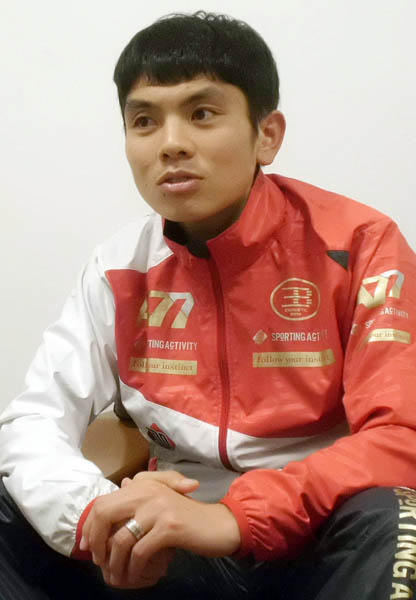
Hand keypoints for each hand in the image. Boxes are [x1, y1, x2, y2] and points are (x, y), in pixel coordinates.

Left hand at [81, 470, 240, 587]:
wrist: (219, 525)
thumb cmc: (188, 516)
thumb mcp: (163, 501)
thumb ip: (142, 492)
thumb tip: (123, 483)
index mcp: (144, 484)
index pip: (103, 502)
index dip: (90, 525)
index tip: (88, 546)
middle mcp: (148, 491)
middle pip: (104, 514)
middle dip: (96, 541)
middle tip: (98, 561)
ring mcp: (159, 508)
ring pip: (120, 539)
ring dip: (114, 563)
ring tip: (117, 575)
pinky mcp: (169, 527)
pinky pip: (139, 552)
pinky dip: (133, 569)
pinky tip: (136, 576)